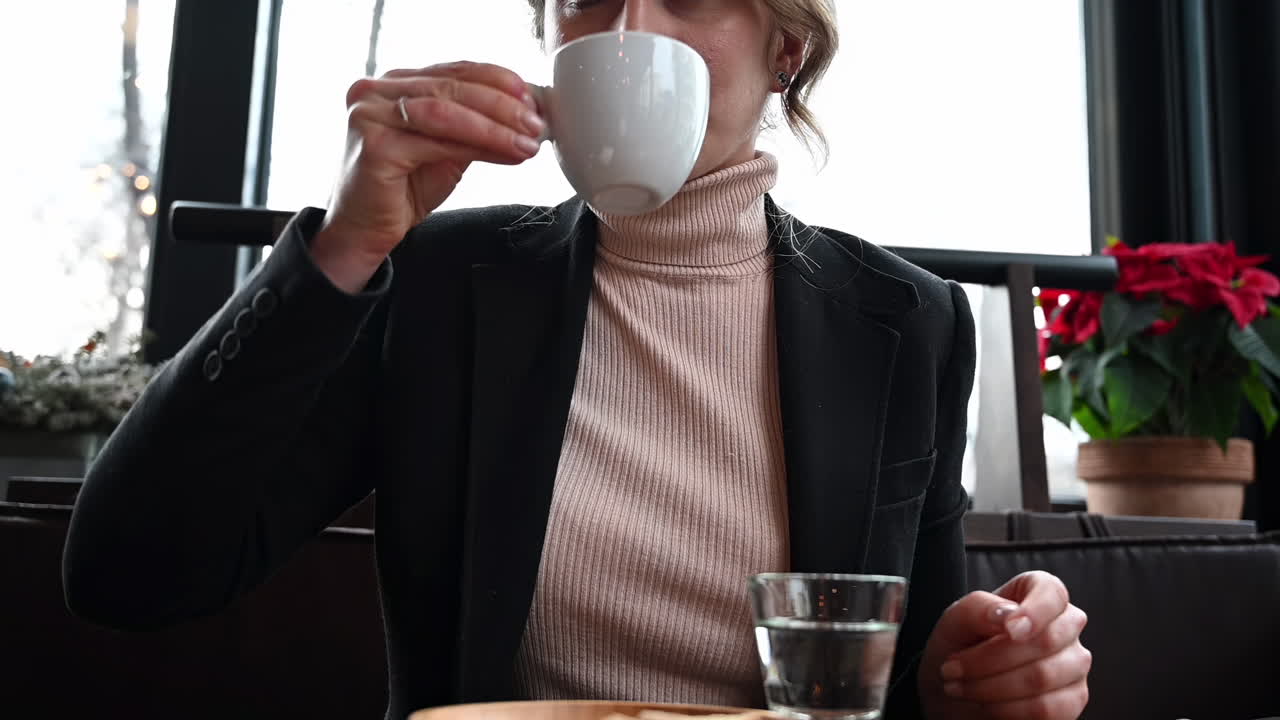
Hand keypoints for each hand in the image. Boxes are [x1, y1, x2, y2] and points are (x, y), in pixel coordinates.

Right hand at [311, 62, 545, 291]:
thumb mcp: (447, 150)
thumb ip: (475, 128)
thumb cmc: (402, 190)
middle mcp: (376, 91)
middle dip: (502, 105)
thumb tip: (525, 116)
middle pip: (451, 87)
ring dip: (494, 126)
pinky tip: (506, 155)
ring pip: (446, 111)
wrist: (364, 231)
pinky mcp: (375, 145)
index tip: (530, 95)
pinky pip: (436, 142)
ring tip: (527, 142)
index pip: (453, 70)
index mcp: (395, 84)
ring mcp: (370, 115)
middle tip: (535, 123)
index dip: (496, 79)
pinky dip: (477, 147)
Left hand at [919, 571, 1090, 719]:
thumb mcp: (954, 621)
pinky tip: (984, 706)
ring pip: (1043, 678)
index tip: (1008, 630)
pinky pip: (1048, 709)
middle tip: (951, 669)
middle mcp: (1065, 626)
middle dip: (989, 660)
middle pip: (1045, 641)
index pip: (1052, 593)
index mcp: (1040, 593)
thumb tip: (1008, 615)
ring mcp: (1074, 664)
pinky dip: (1008, 711)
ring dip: (991, 688)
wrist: (956, 688)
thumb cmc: (960, 646)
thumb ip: (978, 609)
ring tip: (958, 688)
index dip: (1035, 611)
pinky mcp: (1073, 699)